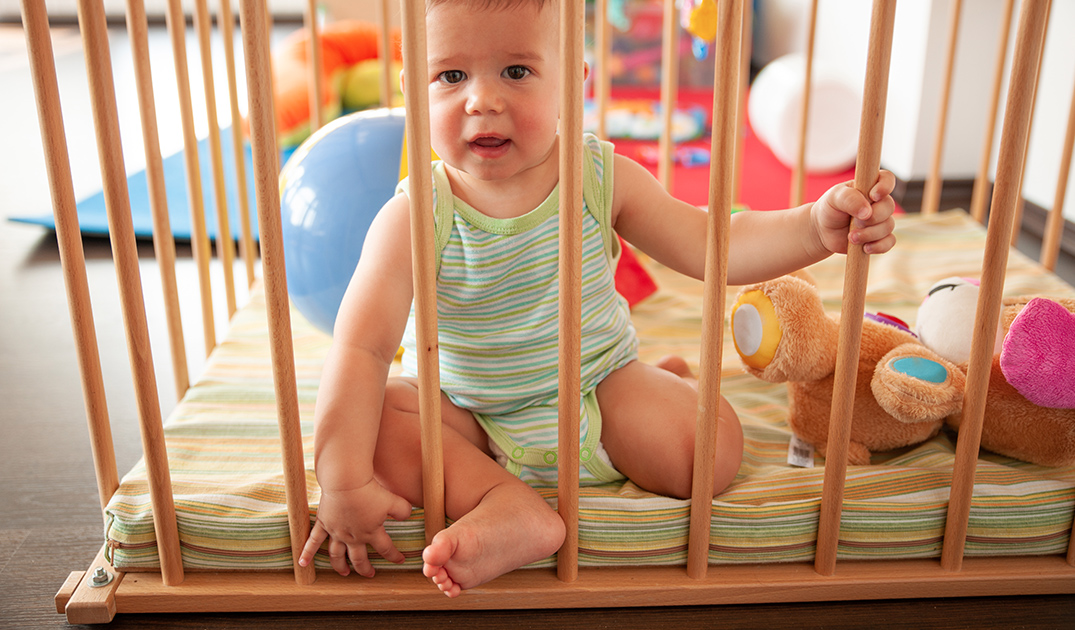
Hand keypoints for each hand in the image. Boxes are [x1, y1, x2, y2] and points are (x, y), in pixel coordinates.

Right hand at [298, 480, 412, 576]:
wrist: (346, 480)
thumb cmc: (370, 490)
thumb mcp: (394, 500)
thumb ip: (403, 510)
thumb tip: (407, 516)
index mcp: (371, 532)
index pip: (386, 549)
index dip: (394, 556)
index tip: (400, 560)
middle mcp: (353, 536)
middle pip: (360, 559)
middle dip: (366, 569)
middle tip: (370, 574)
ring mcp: (336, 532)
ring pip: (337, 555)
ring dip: (340, 566)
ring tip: (344, 573)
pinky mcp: (323, 523)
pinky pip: (313, 541)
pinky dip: (307, 553)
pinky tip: (302, 564)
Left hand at [810, 170, 896, 255]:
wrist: (822, 230)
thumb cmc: (830, 208)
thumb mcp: (834, 198)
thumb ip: (850, 199)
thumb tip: (867, 212)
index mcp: (870, 186)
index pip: (887, 178)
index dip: (885, 186)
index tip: (873, 196)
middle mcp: (879, 202)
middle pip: (888, 207)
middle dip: (872, 217)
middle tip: (855, 222)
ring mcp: (880, 220)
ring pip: (888, 226)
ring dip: (869, 234)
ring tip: (851, 237)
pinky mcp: (879, 237)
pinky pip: (889, 242)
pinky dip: (878, 246)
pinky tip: (865, 247)